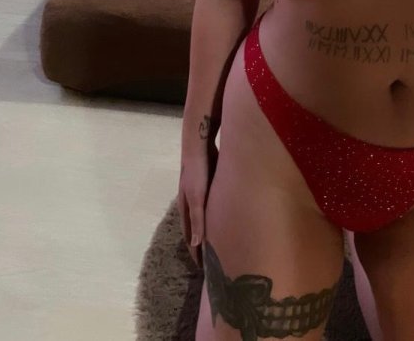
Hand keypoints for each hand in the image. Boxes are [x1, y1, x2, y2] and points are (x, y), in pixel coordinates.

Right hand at [177, 145, 217, 269]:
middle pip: (197, 229)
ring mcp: (200, 193)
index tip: (203, 270)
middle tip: (213, 262)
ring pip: (205, 218)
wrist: (198, 143)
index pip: (190, 237)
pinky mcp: (210, 184)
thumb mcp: (197, 196)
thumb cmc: (197, 171)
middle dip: (202, 246)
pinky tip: (227, 219)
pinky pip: (213, 207)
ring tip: (221, 245)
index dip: (195, 253)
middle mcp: (191, 203)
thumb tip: (196, 245)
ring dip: (210, 232)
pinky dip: (217, 217)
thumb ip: (198, 219)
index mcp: (186, 208)